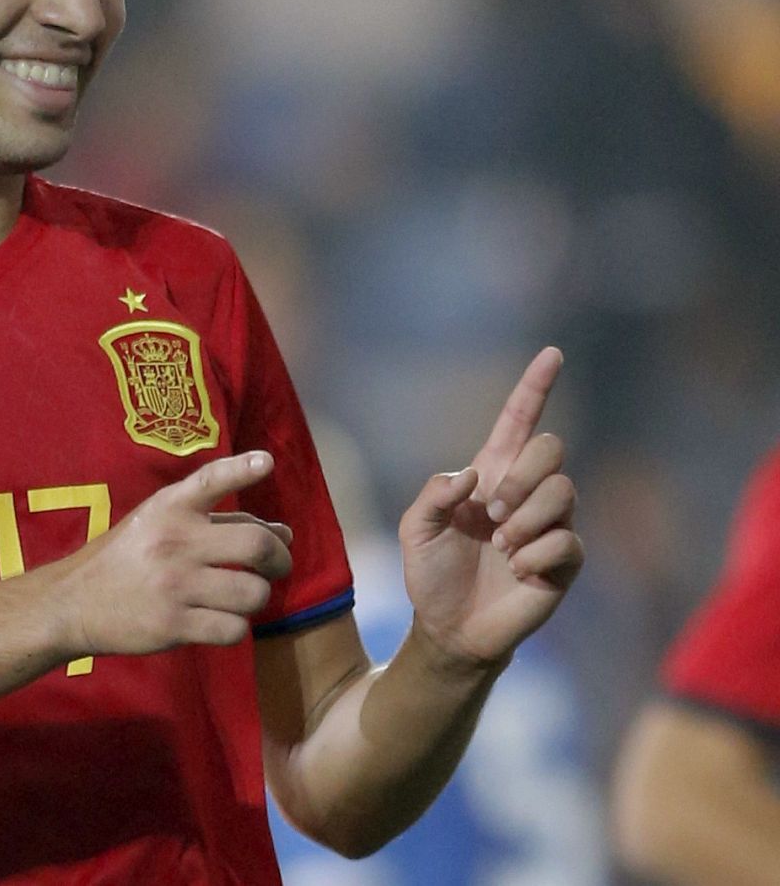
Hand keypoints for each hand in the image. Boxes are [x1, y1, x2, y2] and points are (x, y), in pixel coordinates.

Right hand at [50, 450, 292, 657]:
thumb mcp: (160, 524)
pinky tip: (220, 621)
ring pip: (253, 592)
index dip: (241, 469)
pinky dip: (235, 628)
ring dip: (256, 597)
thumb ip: (220, 523)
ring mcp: (175, 584)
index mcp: (169, 508)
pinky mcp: (173, 624)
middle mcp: (175, 541)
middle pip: (255, 544)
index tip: (265, 463)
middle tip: (277, 566)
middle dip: (279, 559)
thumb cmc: (126, 558)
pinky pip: (233, 629)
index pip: (210, 480)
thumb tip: (285, 533)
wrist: (74, 602)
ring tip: (241, 597)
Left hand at [400, 347, 583, 667]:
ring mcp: (549, 526)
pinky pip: (567, 542)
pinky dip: (535, 555)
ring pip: (565, 491)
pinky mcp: (564, 562)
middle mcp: (525, 493)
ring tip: (502, 546)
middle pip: (551, 448)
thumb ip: (434, 493)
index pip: (518, 420)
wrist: (449, 626)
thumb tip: (476, 475)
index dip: (535, 387)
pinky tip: (518, 570)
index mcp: (490, 474)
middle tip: (493, 513)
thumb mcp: (414, 529)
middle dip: (523, 476)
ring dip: (526, 519)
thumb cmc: (431, 573)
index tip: (551, 353)